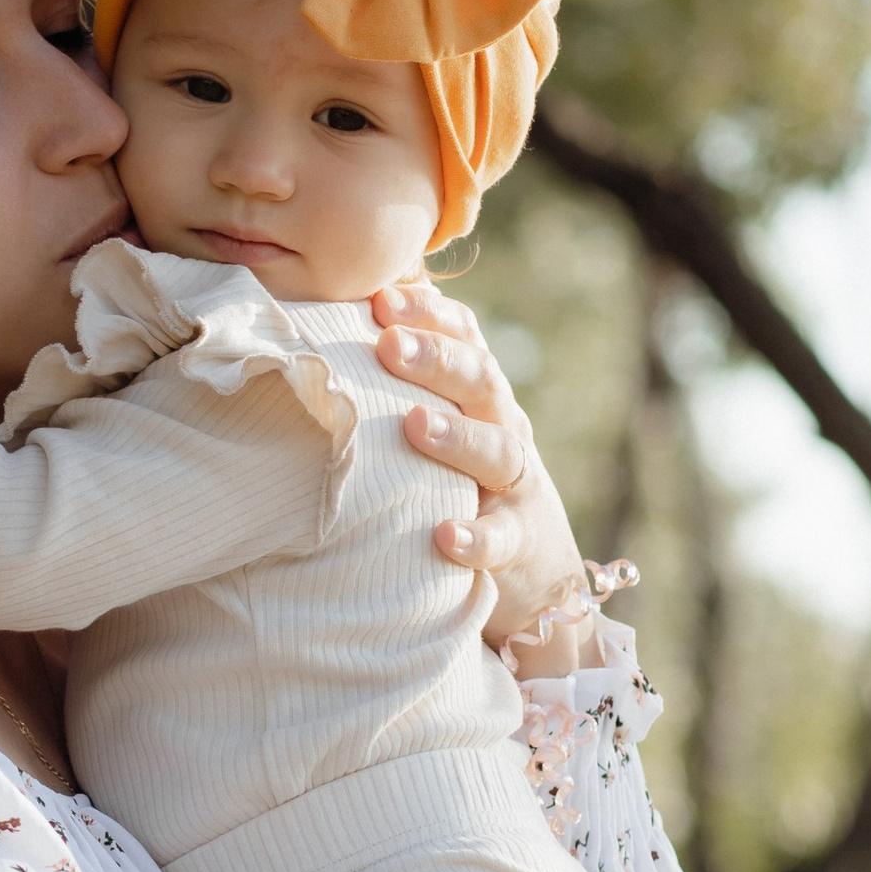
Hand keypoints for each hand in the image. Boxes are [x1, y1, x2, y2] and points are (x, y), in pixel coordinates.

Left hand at [369, 282, 590, 654]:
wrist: (539, 572)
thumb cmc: (465, 482)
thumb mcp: (448, 423)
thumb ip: (405, 383)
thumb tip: (331, 330)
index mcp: (482, 395)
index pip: (466, 338)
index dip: (430, 314)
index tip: (381, 299)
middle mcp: (504, 428)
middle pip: (480, 382)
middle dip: (436, 359)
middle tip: (388, 344)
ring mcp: (515, 486)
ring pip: (497, 452)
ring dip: (456, 436)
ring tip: (413, 424)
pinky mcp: (518, 543)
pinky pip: (500, 539)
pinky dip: (476, 537)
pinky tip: (446, 535)